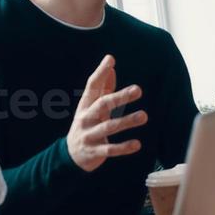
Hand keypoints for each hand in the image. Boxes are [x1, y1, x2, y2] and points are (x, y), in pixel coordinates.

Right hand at [66, 55, 146, 172]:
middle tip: (138, 89)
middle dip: (120, 97)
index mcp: (86, 105)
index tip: (110, 59)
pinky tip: (137, 144)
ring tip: (144, 116)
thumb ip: (103, 88)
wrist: (71, 155)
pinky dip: (123, 147)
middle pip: (102, 105)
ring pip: (108, 127)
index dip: (100, 72)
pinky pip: (110, 149)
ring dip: (126, 121)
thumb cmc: (87, 125)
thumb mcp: (92, 107)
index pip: (92, 86)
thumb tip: (112, 66)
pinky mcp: (95, 152)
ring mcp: (89, 135)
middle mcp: (86, 118)